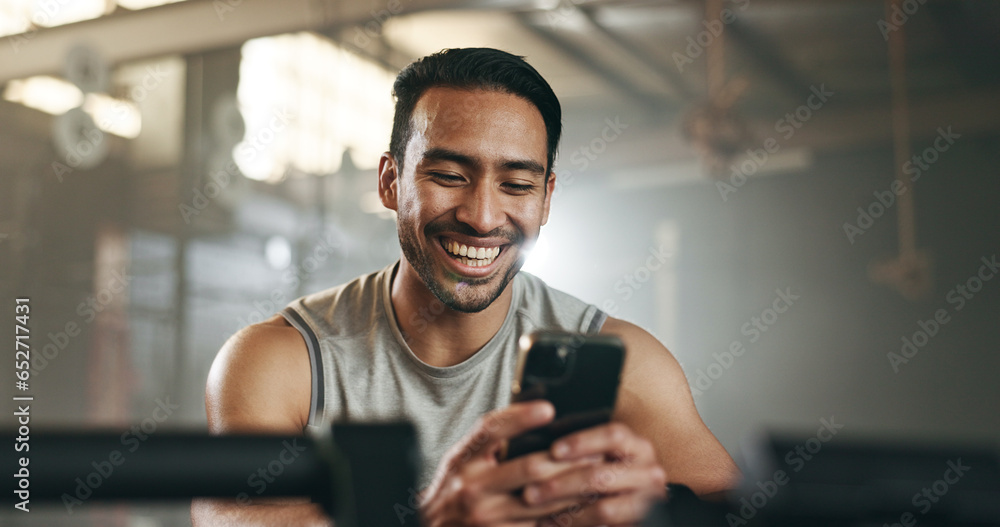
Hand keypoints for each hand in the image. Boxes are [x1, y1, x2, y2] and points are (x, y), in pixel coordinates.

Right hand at [420, 401, 602, 525]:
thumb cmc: (453, 488)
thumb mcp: (461, 458)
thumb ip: (490, 439)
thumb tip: (534, 410)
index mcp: (463, 460)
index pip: (491, 430)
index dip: (521, 417)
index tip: (549, 408)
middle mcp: (473, 488)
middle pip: (530, 468)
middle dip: (567, 459)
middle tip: (595, 449)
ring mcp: (487, 518)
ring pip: (543, 500)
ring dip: (575, 487)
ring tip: (598, 475)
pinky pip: (542, 525)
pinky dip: (565, 515)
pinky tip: (583, 505)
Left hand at [521, 422, 667, 526]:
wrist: (631, 504)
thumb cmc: (608, 474)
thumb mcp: (602, 455)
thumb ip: (582, 448)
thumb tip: (545, 437)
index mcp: (637, 446)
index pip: (613, 436)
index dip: (582, 441)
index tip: (553, 450)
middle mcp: (648, 472)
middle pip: (601, 475)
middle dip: (561, 484)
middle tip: (529, 492)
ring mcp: (647, 500)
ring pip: (602, 508)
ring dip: (565, 511)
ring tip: (538, 511)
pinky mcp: (641, 520)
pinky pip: (604, 524)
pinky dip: (574, 524)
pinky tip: (549, 523)